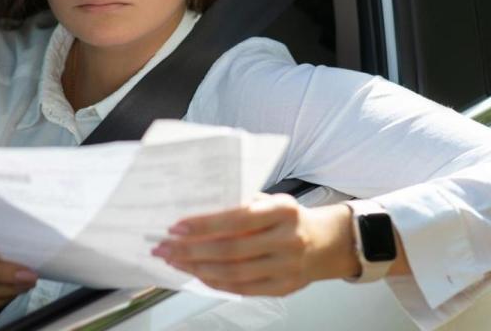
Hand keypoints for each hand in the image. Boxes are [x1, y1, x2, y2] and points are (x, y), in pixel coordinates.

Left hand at [150, 193, 358, 295]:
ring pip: (234, 272)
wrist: (325, 243)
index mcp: (284, 210)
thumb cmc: (289, 218)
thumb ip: (240, 204)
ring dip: (198, 268)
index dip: (203, 224)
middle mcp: (287, 239)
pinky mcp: (284, 287)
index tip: (176, 227)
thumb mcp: (271, 201)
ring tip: (175, 261)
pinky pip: (243, 288)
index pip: (237, 218)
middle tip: (165, 247)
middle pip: (231, 249)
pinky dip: (216, 282)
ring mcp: (287, 266)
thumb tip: (196, 211)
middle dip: (191, 250)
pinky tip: (198, 274)